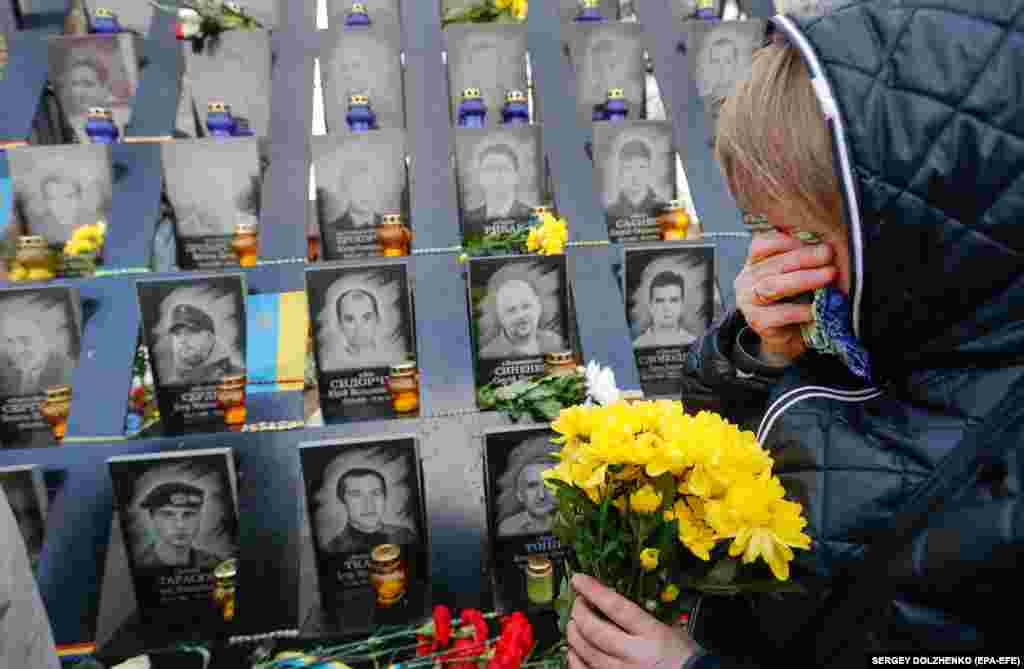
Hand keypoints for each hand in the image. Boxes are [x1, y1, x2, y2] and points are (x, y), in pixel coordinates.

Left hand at [567, 574, 697, 668]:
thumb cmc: (685, 658)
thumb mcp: (670, 630)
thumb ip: (644, 619)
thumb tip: (612, 605)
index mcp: (652, 635)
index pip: (616, 607)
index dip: (594, 591)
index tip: (579, 579)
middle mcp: (635, 655)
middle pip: (595, 630)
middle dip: (580, 613)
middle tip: (577, 603)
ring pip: (587, 652)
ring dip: (574, 634)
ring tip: (573, 624)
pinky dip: (575, 660)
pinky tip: (574, 650)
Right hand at [735, 231, 835, 363]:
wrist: (789, 335)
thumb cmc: (794, 299)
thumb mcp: (794, 274)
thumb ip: (800, 259)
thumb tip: (824, 244)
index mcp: (754, 264)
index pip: (759, 245)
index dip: (783, 241)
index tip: (809, 240)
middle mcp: (747, 281)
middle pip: (771, 265)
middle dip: (803, 257)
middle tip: (827, 254)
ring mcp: (749, 303)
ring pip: (772, 287)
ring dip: (803, 279)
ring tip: (828, 275)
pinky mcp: (758, 322)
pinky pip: (779, 314)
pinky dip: (800, 310)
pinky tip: (816, 308)